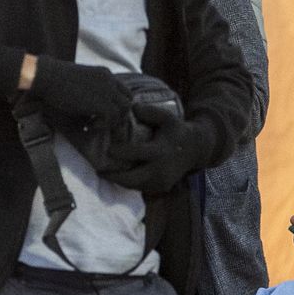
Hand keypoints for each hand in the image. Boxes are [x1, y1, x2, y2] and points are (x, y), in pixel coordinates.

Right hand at [26, 57, 131, 125]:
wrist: (47, 76)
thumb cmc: (54, 78)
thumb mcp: (78, 80)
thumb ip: (89, 88)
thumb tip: (89, 106)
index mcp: (105, 74)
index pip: (123, 90)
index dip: (117, 104)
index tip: (104, 113)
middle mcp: (110, 81)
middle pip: (127, 101)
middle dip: (118, 114)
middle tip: (103, 123)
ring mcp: (108, 92)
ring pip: (123, 111)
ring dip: (111, 121)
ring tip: (95, 125)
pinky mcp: (102, 104)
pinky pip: (111, 118)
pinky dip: (102, 125)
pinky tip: (89, 126)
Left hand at [101, 105, 215, 194]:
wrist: (196, 149)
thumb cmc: (176, 131)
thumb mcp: (167, 118)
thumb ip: (150, 112)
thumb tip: (131, 106)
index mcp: (161, 151)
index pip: (136, 154)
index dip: (119, 152)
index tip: (106, 149)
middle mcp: (161, 169)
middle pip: (131, 178)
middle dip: (113, 175)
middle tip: (97, 169)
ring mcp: (161, 181)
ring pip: (133, 185)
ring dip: (118, 180)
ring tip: (103, 172)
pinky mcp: (161, 187)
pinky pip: (140, 188)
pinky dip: (128, 182)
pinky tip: (117, 175)